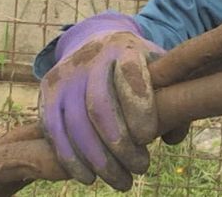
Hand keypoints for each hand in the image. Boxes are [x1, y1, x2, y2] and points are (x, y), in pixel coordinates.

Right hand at [39, 12, 186, 190]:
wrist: (95, 42)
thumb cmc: (138, 65)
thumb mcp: (159, 70)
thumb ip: (174, 99)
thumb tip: (172, 136)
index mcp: (125, 48)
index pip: (130, 75)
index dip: (139, 109)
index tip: (149, 138)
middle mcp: (91, 58)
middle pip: (99, 105)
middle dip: (120, 144)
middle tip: (141, 168)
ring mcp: (65, 75)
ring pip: (75, 123)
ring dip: (98, 160)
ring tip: (122, 181)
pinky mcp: (47, 92)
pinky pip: (54, 132)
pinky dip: (71, 160)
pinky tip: (89, 178)